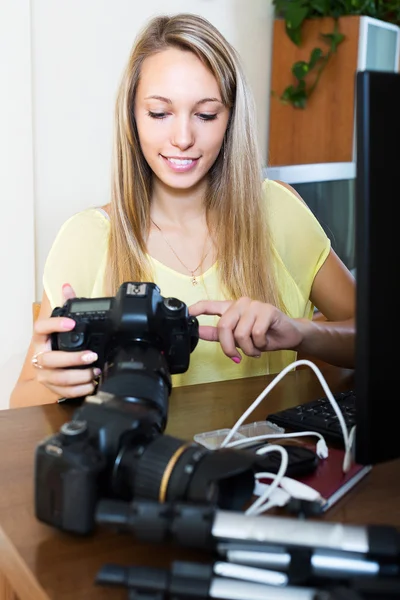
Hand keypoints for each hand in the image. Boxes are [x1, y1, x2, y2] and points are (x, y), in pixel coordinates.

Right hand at [32, 284, 99, 398]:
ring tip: (95, 370)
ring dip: (79, 376)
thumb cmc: (57, 343)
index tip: (71, 323)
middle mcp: (40, 357)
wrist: (49, 369)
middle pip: (50, 360)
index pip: (40, 328)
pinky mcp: (53, 389)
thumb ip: (67, 305)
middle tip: (92, 355)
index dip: (54, 325)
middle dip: (72, 359)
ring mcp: (45, 375)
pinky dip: (80, 389)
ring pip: (59, 378)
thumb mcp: (63, 324)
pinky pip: (65, 392)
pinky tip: (92, 384)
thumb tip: (67, 286)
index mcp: (41, 339)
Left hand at [189, 297, 302, 360]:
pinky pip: (256, 334)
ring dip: (248, 349)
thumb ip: (218, 335)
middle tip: (236, 356)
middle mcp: (240, 304)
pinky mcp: (267, 310)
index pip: (210, 305)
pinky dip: (259, 345)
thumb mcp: (238, 338)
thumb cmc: (263, 336)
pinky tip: (264, 343)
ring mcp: (254, 305)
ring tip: (256, 348)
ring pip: (241, 333)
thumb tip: (198, 332)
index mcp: (231, 309)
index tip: (187, 314)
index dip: (197, 309)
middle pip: (223, 326)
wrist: (288, 335)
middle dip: (229, 347)